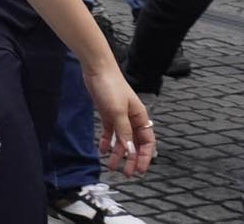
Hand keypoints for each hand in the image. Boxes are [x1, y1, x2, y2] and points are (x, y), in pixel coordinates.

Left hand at [85, 60, 155, 175]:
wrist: (96, 68)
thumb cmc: (111, 86)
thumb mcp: (118, 112)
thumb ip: (124, 132)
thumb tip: (130, 151)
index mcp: (140, 117)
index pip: (147, 142)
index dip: (144, 157)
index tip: (139, 170)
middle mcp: (132, 119)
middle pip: (135, 143)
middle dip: (131, 159)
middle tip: (126, 174)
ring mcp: (119, 117)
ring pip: (121, 140)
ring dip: (118, 153)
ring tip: (111, 166)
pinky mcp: (107, 113)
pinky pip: (109, 132)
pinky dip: (107, 142)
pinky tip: (102, 151)